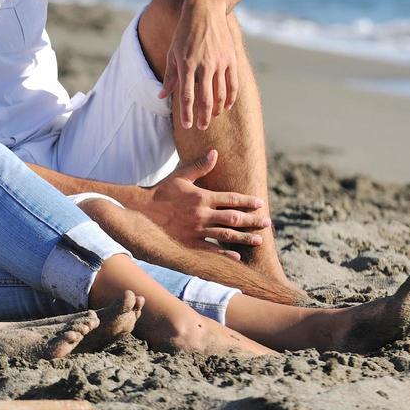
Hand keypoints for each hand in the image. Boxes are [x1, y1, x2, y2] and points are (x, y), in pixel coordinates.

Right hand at [140, 150, 266, 258]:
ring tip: (259, 240)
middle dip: (253, 221)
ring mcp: (196, 230)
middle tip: (268, 223)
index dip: (248, 201)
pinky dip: (224, 253)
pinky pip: (210, 249)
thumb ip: (199, 166)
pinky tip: (236, 256)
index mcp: (202, 197)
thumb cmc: (162, 191)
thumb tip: (215, 153)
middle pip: (234, 218)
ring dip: (244, 238)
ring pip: (226, 235)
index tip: (260, 204)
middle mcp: (203, 214)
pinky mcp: (189, 242)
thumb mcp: (180, 175)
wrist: (142, 209)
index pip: (231, 199)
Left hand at [157, 0, 238, 129]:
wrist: (206, 10)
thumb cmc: (185, 32)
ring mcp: (220, 62)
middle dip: (203, 116)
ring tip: (212, 117)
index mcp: (186, 65)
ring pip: (220, 93)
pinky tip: (226, 105)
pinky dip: (230, 97)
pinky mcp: (231, 58)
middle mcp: (204, 65)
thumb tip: (162, 96)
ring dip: (216, 108)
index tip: (187, 126)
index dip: (186, 113)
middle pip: (205, 99)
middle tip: (201, 128)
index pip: (187, 96)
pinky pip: (233, 83)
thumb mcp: (172, 52)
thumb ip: (169, 76)